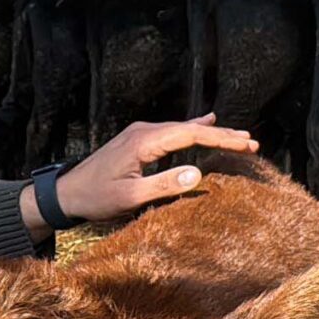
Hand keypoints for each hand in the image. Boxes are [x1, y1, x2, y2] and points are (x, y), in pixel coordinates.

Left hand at [20, 115, 259, 234]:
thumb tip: (198, 173)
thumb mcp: (130, 197)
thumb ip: (164, 185)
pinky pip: (172, 132)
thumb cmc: (96, 198)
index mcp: (144, 141)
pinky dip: (192, 129)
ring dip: (210, 132)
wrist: (66, 193)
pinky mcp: (137, 140)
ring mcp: (140, 133)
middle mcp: (143, 130)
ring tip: (238, 136)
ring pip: (182, 129)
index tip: (246, 144)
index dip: (221, 138)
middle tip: (252, 142)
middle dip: (222, 134)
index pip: (190, 134)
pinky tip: (205, 121)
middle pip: (190, 128)